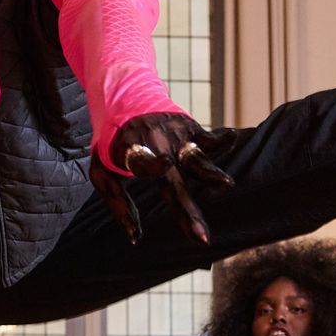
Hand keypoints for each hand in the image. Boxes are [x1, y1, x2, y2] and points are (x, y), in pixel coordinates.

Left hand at [88, 112, 237, 244]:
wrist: (124, 97)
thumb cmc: (113, 144)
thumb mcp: (102, 172)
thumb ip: (118, 204)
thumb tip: (134, 238)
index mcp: (132, 154)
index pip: (143, 163)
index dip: (153, 164)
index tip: (165, 164)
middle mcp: (157, 147)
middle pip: (174, 184)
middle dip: (187, 210)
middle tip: (201, 237)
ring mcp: (176, 138)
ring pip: (197, 159)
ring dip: (211, 174)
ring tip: (227, 185)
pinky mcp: (190, 129)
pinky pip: (210, 138)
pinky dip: (222, 139)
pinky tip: (233, 138)